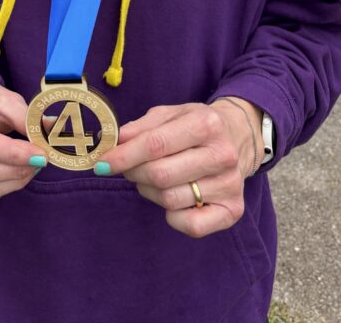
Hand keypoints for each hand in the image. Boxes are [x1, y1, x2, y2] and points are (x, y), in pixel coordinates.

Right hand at [0, 71, 43, 204]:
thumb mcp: (3, 100)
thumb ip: (24, 117)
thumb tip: (50, 132)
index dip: (14, 154)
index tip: (41, 153)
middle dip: (16, 170)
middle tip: (41, 161)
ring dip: (12, 182)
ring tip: (31, 167)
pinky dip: (1, 189)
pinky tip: (13, 174)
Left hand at [96, 99, 261, 237]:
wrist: (238, 137)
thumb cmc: (197, 125)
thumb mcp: (171, 114)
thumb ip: (142, 127)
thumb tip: (116, 142)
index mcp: (206, 124)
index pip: (155, 144)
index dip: (124, 156)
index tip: (102, 164)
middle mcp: (222, 155)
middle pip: (160, 175)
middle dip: (134, 173)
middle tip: (128, 169)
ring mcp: (229, 184)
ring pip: (170, 199)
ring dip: (150, 191)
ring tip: (153, 178)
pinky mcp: (233, 210)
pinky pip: (190, 225)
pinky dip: (172, 216)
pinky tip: (174, 197)